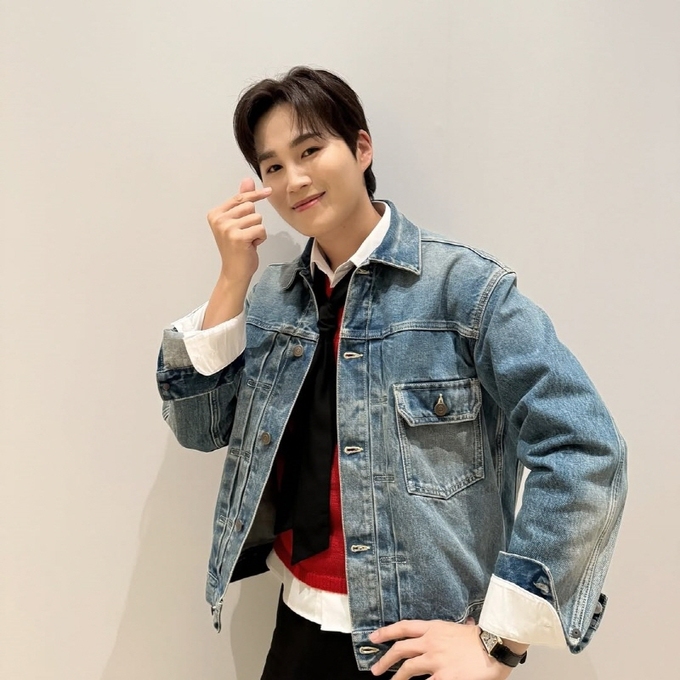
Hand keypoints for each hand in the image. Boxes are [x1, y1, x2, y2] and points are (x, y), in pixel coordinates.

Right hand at [206, 177, 271, 284]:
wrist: (235, 272)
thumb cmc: (237, 248)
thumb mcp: (238, 222)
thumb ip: (242, 201)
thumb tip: (247, 180)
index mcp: (215, 213)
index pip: (240, 198)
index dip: (255, 195)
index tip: (268, 191)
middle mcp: (219, 219)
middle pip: (250, 207)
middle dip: (253, 220)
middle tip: (245, 234)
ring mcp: (227, 228)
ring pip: (257, 218)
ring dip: (257, 230)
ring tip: (248, 240)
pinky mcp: (238, 237)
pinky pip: (261, 229)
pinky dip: (260, 238)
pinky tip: (251, 246)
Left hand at [369, 619, 513, 679]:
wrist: (495, 644)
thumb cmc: (481, 638)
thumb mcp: (459, 627)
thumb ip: (445, 632)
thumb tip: (447, 631)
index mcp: (434, 628)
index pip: (404, 627)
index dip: (386, 632)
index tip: (373, 638)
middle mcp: (431, 642)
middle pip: (401, 650)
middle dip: (385, 660)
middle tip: (376, 670)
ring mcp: (436, 660)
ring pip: (408, 669)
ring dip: (397, 678)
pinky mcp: (445, 677)